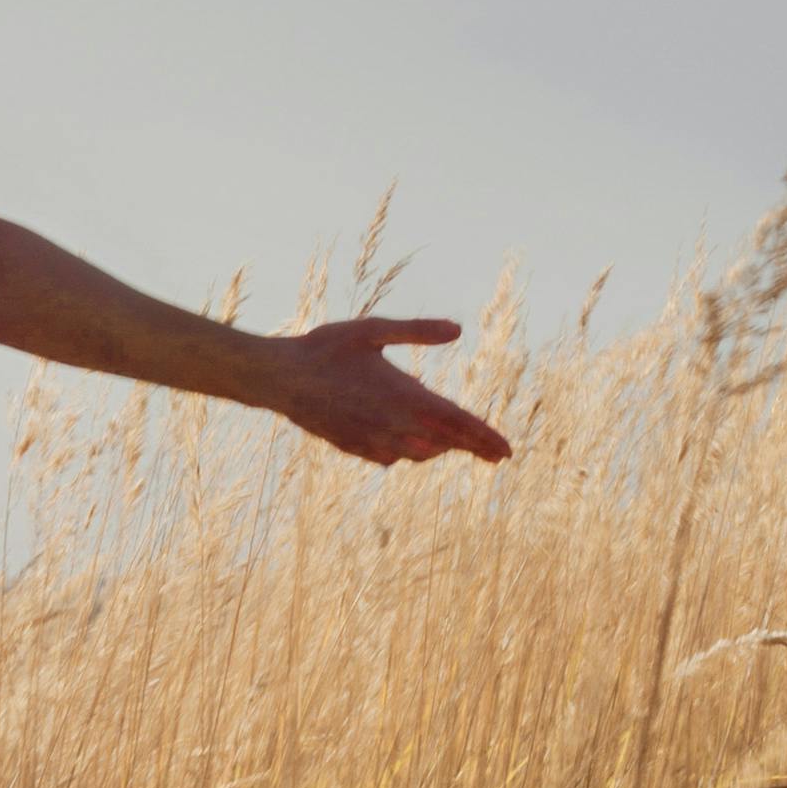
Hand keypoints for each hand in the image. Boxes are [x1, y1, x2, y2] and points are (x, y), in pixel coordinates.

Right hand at [264, 317, 508, 469]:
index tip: (507, 451)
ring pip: (419, 454)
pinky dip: (406, 451)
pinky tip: (408, 444)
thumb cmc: (326, 348)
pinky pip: (390, 457)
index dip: (485, 438)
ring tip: (453, 443)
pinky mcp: (354, 448)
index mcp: (406, 396)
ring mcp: (373, 441)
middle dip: (473, 448)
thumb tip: (457, 330)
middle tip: (497, 455)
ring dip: (438, 448)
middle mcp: (394, 425)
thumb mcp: (374, 330)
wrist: (280, 379)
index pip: (458, 424)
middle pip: (445, 444)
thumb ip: (418, 331)